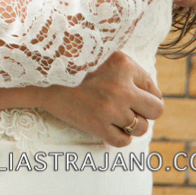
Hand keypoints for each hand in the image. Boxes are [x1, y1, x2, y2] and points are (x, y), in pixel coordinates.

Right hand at [32, 51, 162, 147]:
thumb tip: (150, 89)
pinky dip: (117, 137)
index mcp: (124, 65)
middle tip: (128, 110)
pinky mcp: (98, 125)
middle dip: (145, 113)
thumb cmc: (71, 65)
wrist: (39, 77)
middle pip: (155, 110)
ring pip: (141, 128)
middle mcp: (121, 87)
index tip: (131, 96)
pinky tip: (106, 127)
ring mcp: (110, 108)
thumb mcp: (101, 53)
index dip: (144, 95)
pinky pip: (122, 141)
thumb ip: (125, 67)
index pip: (153, 89)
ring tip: (113, 117)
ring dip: (130, 126)